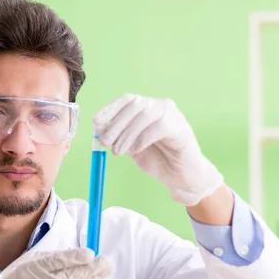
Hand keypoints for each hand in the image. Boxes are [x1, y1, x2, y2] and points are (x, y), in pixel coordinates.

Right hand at [0, 248, 113, 278]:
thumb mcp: (28, 263)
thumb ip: (51, 258)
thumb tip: (76, 255)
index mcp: (36, 269)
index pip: (59, 261)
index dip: (76, 257)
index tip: (90, 252)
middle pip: (75, 274)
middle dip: (94, 267)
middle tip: (107, 261)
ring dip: (97, 278)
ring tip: (108, 270)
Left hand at [94, 94, 223, 206]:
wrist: (181, 178)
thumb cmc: (158, 161)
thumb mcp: (132, 148)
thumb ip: (119, 138)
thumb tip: (100, 131)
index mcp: (148, 109)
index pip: (128, 100)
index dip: (110, 109)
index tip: (96, 122)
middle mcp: (161, 107)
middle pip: (135, 105)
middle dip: (116, 124)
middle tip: (104, 142)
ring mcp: (174, 116)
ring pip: (146, 115)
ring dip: (127, 134)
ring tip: (118, 152)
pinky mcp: (182, 129)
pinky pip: (160, 127)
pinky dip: (143, 138)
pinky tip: (136, 150)